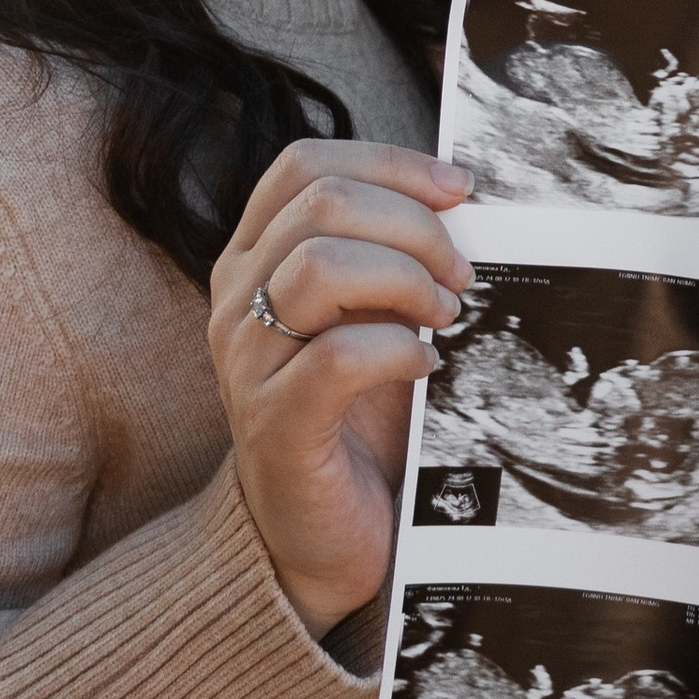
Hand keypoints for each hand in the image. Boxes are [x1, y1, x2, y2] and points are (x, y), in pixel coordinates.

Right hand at [207, 142, 471, 639]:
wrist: (315, 535)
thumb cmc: (354, 418)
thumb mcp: (369, 317)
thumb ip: (391, 257)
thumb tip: (463, 199)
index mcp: (252, 259)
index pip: (303, 165)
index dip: (389, 163)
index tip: (461, 190)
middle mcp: (235, 299)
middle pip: (320, 203)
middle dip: (414, 225)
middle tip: (461, 273)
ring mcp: (246, 362)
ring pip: (319, 267)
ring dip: (407, 280)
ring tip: (446, 317)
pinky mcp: (275, 425)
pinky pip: (337, 357)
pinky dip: (398, 351)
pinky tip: (426, 367)